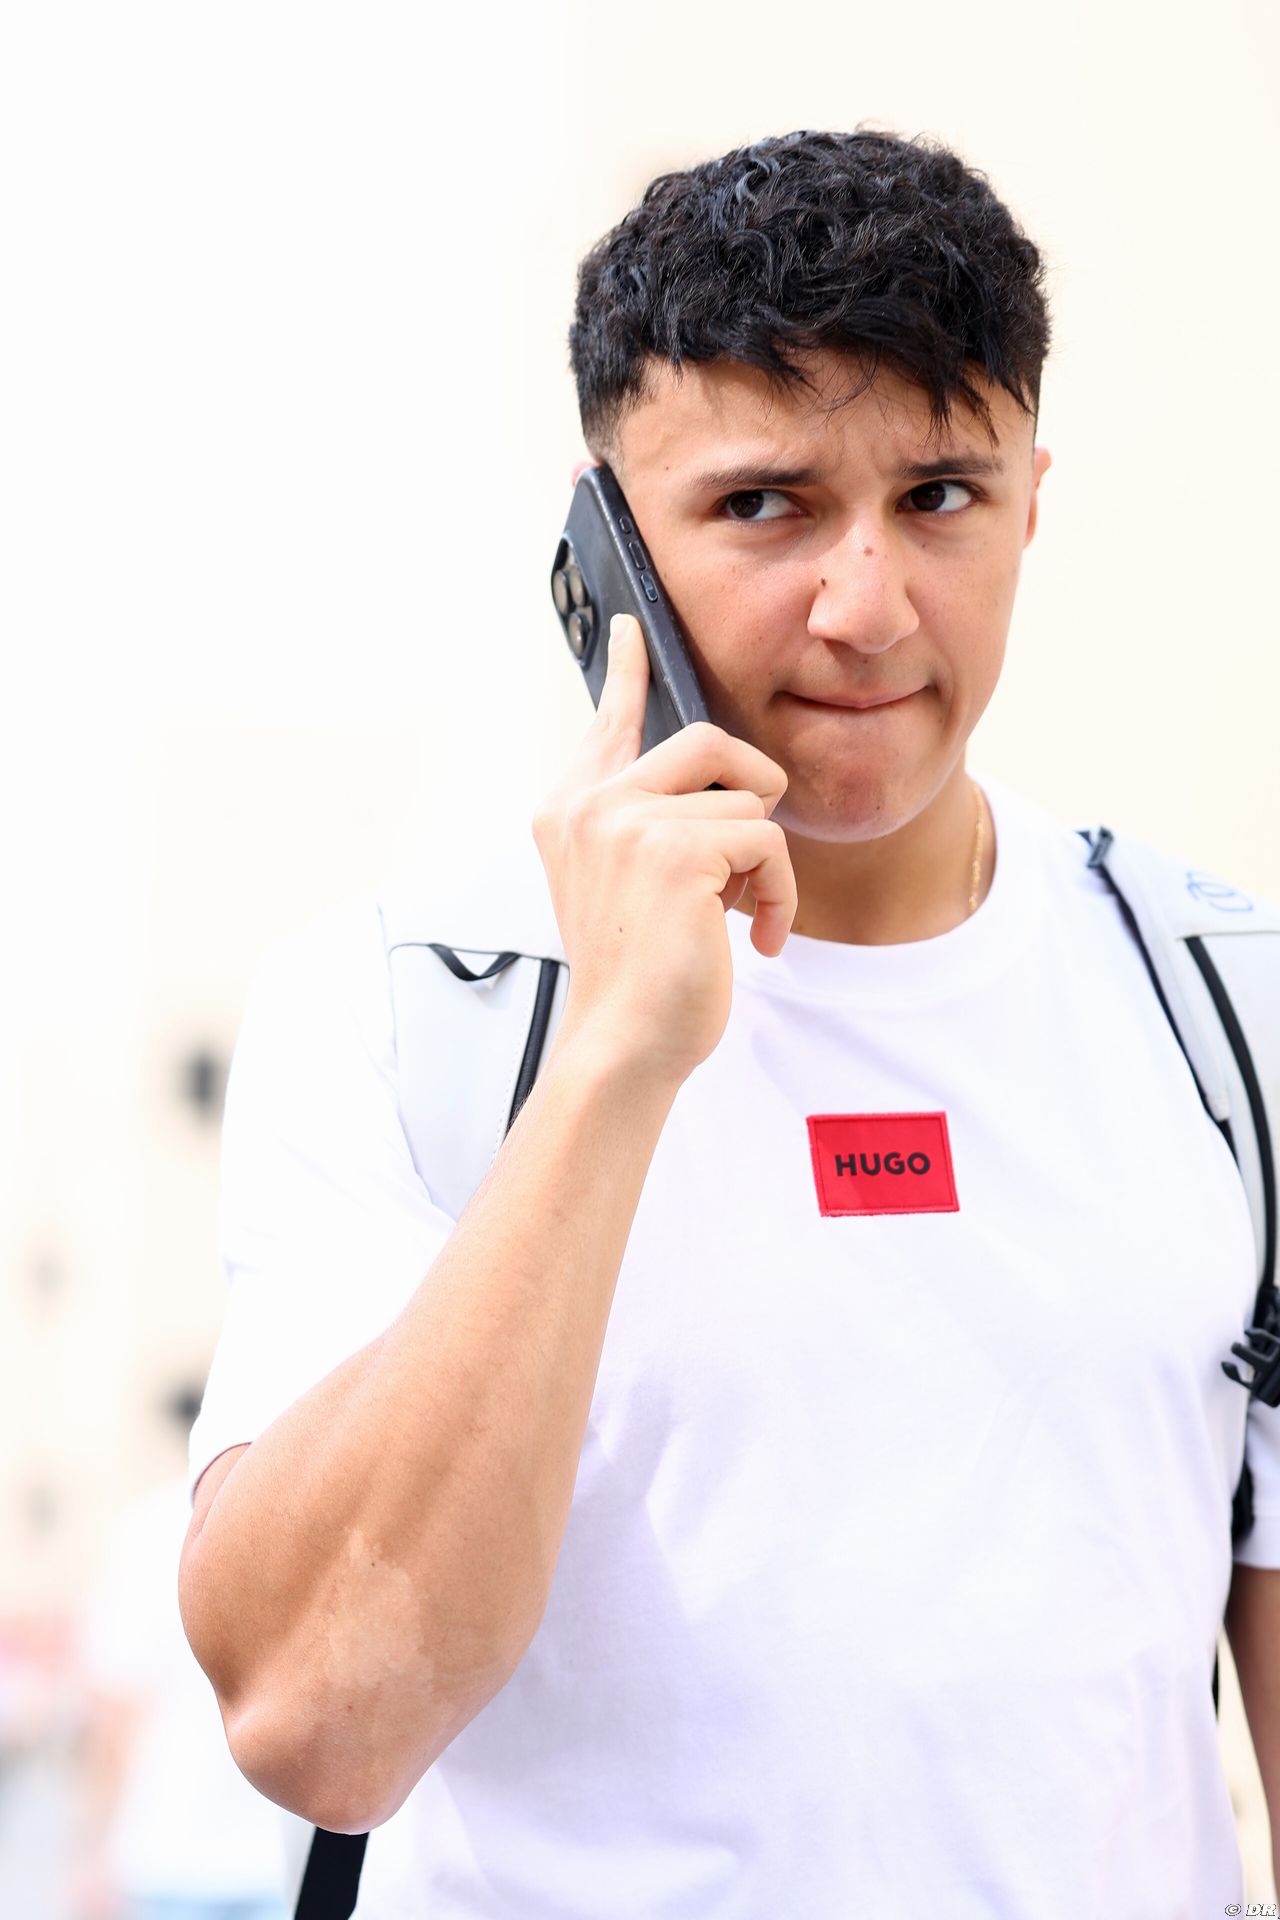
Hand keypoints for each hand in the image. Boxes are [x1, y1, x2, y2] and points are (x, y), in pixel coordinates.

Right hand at [532, 613, 795, 1087]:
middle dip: (751, 785)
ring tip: (742, 921)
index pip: (607, 722)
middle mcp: (590, 806)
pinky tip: (757, 939)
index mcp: (570, 812)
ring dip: (764, 868)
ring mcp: (629, 821)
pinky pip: (768, 842)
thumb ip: (649, 827)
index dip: (625, 670)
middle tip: (753, 849)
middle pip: (706, 742)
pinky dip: (778, 895)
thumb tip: (725, 787)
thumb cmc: (636, 979)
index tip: (631, 627)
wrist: (623, 1044)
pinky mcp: (678, 850)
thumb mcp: (626, 887)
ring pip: (748, 802)